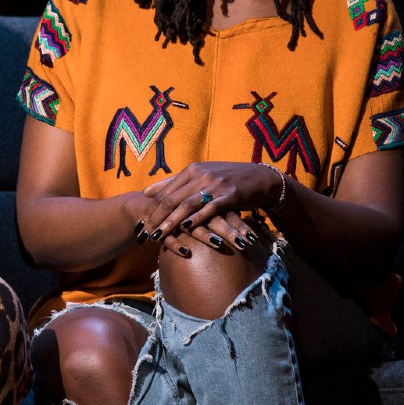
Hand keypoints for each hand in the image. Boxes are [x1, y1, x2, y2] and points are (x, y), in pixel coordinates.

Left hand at [141, 162, 278, 252]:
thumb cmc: (227, 179)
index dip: (152, 208)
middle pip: (173, 198)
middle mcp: (201, 175)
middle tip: (146, 232)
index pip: (166, 191)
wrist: (261, 178)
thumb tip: (146, 192)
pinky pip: (210, 208)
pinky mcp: (230, 195)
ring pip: (188, 204)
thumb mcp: (200, 176)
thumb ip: (173, 183)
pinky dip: (197, 218)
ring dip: (171, 221)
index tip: (142, 223)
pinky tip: (185, 228)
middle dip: (157, 217)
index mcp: (192, 170)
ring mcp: (216, 184)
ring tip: (159, 234)